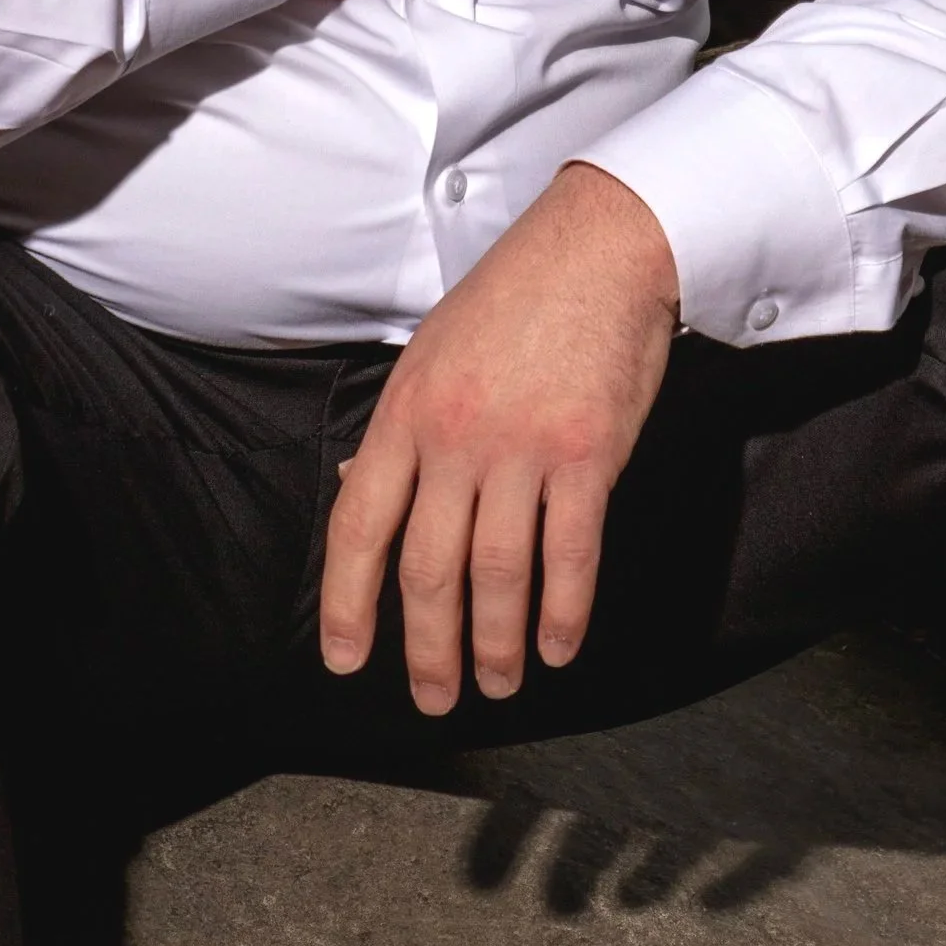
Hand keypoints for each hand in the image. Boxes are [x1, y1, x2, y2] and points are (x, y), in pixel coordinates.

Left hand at [320, 162, 680, 712]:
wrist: (601, 247)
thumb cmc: (516, 295)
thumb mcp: (430, 351)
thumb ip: (399, 429)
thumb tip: (354, 491)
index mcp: (406, 411)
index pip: (359, 525)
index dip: (348, 603)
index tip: (345, 659)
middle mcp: (455, 437)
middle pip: (428, 568)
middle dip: (427, 648)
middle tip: (434, 698)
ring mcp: (523, 447)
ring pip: (497, 574)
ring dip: (494, 645)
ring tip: (497, 684)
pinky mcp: (587, 454)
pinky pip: (570, 555)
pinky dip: (562, 613)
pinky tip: (556, 648)